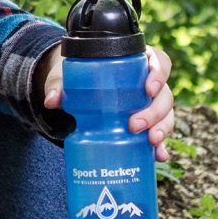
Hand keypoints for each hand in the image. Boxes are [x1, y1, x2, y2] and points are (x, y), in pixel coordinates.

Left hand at [36, 43, 173, 161]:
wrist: (74, 93)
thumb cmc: (77, 78)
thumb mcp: (67, 77)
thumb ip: (59, 86)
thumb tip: (51, 101)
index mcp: (136, 62)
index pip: (160, 62)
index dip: (159, 74)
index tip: (148, 89)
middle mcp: (147, 83)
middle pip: (164, 94)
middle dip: (154, 111)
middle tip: (134, 125)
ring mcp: (149, 105)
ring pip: (166, 115)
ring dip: (162, 128)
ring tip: (151, 142)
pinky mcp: (146, 125)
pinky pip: (158, 134)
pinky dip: (160, 147)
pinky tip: (159, 156)